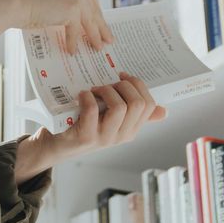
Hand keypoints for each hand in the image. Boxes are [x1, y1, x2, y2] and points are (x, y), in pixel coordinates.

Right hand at [3, 0, 112, 53]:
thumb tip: (68, 17)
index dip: (92, 8)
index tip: (97, 19)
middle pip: (91, 4)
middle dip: (99, 23)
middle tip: (106, 36)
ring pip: (88, 18)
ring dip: (94, 35)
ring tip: (97, 47)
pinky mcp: (72, 7)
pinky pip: (76, 28)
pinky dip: (74, 41)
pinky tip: (72, 50)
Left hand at [45, 73, 168, 162]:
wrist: (59, 145)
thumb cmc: (87, 126)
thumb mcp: (114, 121)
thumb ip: (136, 115)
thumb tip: (164, 111)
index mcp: (132, 129)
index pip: (149, 105)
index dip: (138, 85)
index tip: (123, 77)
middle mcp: (122, 135)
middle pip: (137, 104)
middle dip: (124, 86)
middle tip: (108, 84)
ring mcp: (105, 138)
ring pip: (119, 107)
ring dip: (106, 91)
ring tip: (95, 90)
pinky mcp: (86, 137)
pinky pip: (92, 110)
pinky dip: (87, 97)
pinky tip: (82, 95)